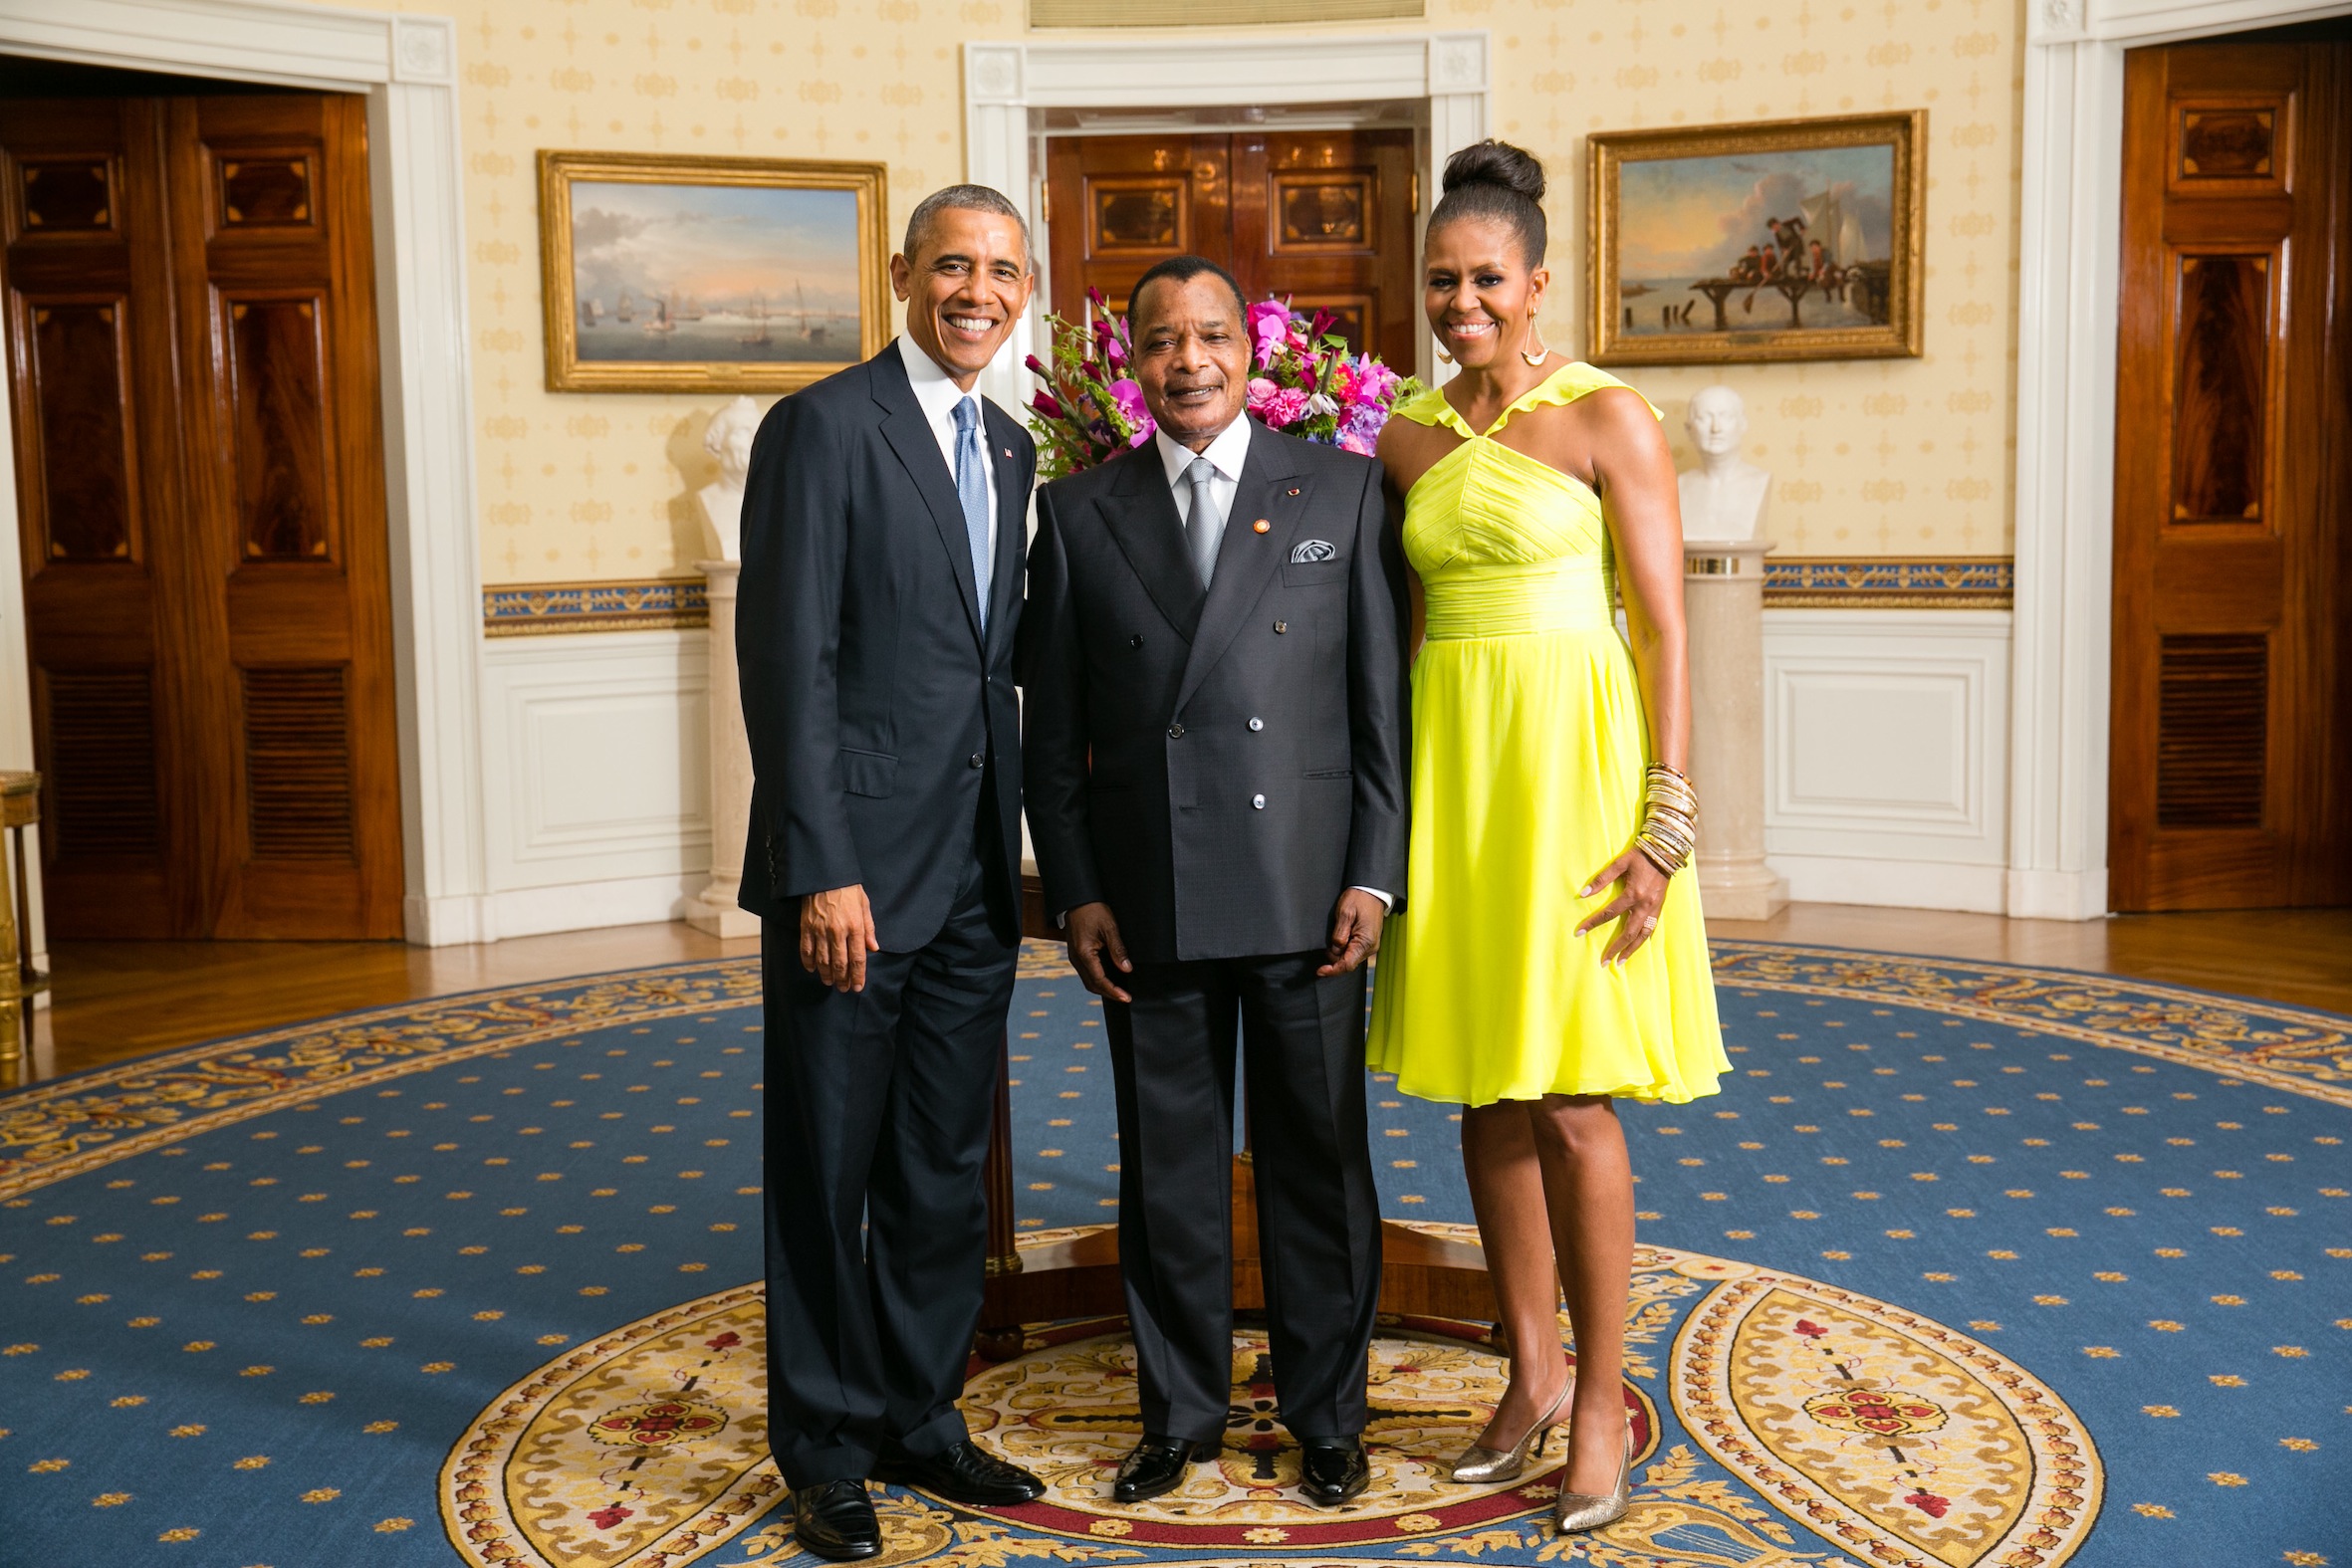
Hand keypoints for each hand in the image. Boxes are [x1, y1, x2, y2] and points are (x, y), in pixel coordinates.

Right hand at [799, 884, 878, 991]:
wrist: (826, 875)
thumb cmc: (848, 889)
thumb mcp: (865, 905)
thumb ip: (869, 928)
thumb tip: (874, 948)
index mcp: (855, 926)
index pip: (858, 958)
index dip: (858, 976)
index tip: (858, 987)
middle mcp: (838, 931)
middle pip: (840, 963)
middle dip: (843, 979)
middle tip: (844, 989)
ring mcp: (820, 930)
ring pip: (823, 960)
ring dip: (827, 974)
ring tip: (829, 982)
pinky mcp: (806, 927)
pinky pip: (806, 949)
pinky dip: (809, 962)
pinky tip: (812, 969)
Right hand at [1065, 902, 1132, 1003]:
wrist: (1077, 899)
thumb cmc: (1092, 910)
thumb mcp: (1109, 928)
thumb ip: (1118, 950)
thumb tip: (1126, 969)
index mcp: (1084, 954)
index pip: (1100, 980)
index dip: (1114, 991)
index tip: (1126, 997)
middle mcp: (1076, 959)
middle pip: (1092, 985)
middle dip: (1109, 993)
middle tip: (1125, 997)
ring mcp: (1074, 957)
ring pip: (1088, 980)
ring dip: (1103, 988)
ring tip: (1118, 991)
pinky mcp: (1076, 953)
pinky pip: (1086, 972)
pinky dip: (1097, 979)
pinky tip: (1108, 978)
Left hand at [1318, 889, 1386, 976]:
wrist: (1372, 890)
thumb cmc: (1360, 899)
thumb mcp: (1345, 913)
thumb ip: (1339, 933)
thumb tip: (1335, 949)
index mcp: (1365, 942)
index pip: (1347, 964)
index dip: (1332, 970)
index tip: (1320, 971)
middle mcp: (1370, 947)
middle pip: (1348, 963)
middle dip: (1334, 959)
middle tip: (1325, 946)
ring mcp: (1370, 945)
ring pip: (1350, 958)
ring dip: (1339, 953)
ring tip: (1334, 937)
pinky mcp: (1367, 942)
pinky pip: (1354, 951)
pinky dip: (1344, 949)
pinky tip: (1339, 940)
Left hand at [1574, 850, 1667, 968]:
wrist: (1665, 852)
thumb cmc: (1640, 856)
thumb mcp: (1620, 863)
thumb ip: (1602, 879)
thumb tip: (1583, 894)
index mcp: (1633, 894)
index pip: (1608, 914)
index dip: (1592, 923)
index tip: (1579, 933)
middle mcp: (1644, 905)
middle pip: (1628, 933)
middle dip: (1615, 948)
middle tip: (1603, 962)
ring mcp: (1654, 908)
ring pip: (1642, 936)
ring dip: (1630, 950)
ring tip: (1620, 962)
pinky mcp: (1659, 908)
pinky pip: (1651, 929)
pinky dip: (1643, 940)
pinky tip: (1636, 947)